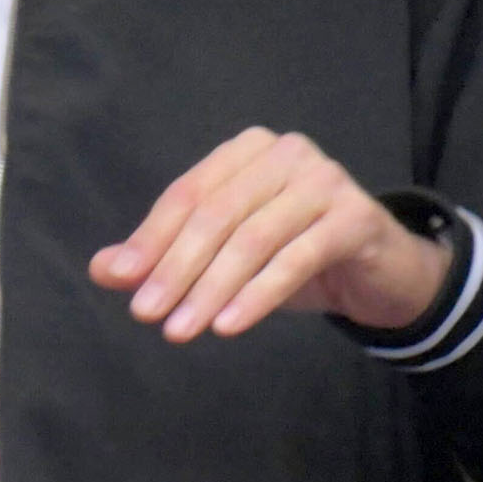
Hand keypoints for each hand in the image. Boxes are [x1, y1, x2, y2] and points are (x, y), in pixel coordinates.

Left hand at [89, 128, 449, 341]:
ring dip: (210, 288)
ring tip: (181, 329)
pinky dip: (257, 295)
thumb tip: (103, 269)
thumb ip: (163, 256)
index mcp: (244, 151)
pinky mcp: (355, 217)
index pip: (186, 194)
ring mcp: (324, 180)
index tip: (123, 281)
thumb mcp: (223, 256)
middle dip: (175, 268)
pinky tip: (228, 325)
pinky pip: (295, 258)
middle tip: (146, 313)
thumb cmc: (294, 254)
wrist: (379, 271)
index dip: (151, 238)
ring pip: (252, 239)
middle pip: (215, 216)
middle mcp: (284, 154)